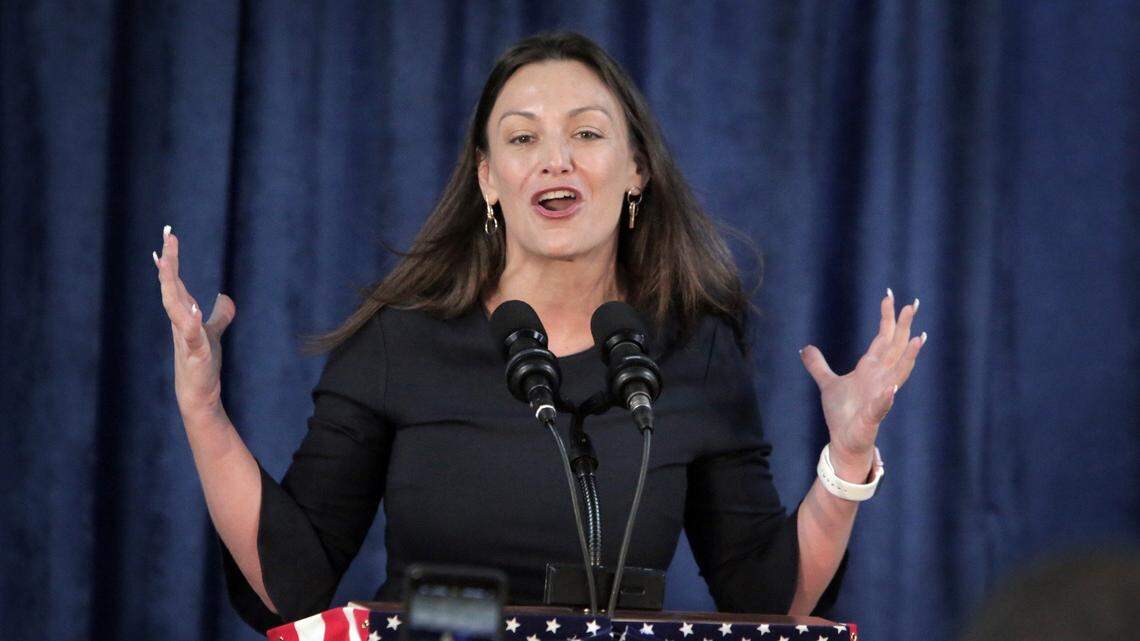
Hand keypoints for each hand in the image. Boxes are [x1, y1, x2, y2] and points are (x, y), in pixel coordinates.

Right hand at [154, 226, 235, 420]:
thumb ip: (220, 316)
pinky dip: (191, 321)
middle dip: (169, 262)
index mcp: (183, 314)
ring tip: (167, 262)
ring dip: (170, 284)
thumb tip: (224, 297)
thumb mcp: (213, 333)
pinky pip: (190, 334)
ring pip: (173, 305)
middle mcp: (180, 321)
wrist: (199, 393)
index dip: (171, 261)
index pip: (175, 282)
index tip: (168, 237)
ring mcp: (184, 336)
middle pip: (171, 287)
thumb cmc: (202, 365)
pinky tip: (193, 308)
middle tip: (168, 236)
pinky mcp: (194, 353)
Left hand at [800, 289, 925, 476]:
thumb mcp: (827, 383)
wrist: (844, 441)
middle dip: (903, 327)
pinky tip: (890, 389)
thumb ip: (817, 365)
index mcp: (870, 369)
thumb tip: (805, 348)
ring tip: (918, 339)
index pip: (882, 338)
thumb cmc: (843, 413)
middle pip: (895, 348)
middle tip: (912, 305)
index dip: (886, 318)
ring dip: (908, 357)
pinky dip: (885, 398)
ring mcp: (880, 396)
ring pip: (899, 373)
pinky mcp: (872, 417)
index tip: (889, 296)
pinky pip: (881, 406)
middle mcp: (880, 378)